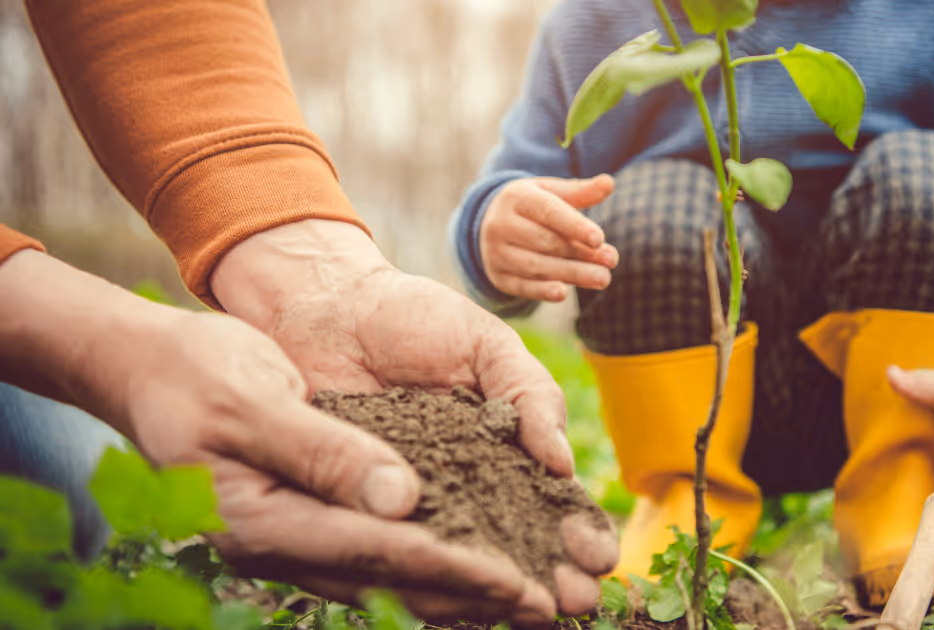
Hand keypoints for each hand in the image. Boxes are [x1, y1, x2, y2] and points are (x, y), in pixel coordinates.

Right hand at [0, 251, 557, 622]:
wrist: (149, 371)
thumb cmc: (195, 373)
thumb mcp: (255, 400)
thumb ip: (324, 452)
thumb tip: (401, 501)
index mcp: (263, 523)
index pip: (378, 554)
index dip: (454, 570)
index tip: (519, 583)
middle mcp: (280, 546)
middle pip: (391, 582)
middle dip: (471, 598)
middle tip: (544, 610)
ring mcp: (289, 541)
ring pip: (387, 578)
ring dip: (458, 592)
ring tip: (523, 603)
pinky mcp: (303, 523)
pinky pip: (374, 556)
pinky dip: (426, 564)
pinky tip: (469, 567)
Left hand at [211, 219, 617, 616]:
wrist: (326, 306)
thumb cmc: (413, 317)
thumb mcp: (485, 345)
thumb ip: (530, 396)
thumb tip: (563, 466)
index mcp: (505, 447)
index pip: (551, 501)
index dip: (578, 530)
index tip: (599, 556)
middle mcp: (464, 486)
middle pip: (517, 544)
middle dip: (551, 575)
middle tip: (575, 602)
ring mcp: (413, 503)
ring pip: (463, 559)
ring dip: (498, 589)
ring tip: (532, 614)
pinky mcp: (360, 511)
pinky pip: (394, 551)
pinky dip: (423, 577)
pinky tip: (454, 600)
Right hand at [481, 175, 618, 301]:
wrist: (490, 223)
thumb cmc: (532, 206)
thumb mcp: (551, 193)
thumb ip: (580, 192)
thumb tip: (609, 182)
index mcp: (516, 197)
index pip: (549, 212)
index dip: (575, 226)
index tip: (600, 239)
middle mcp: (501, 224)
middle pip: (546, 242)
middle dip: (581, 253)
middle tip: (611, 261)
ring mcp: (496, 252)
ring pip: (536, 266)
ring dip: (571, 274)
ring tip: (603, 278)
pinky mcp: (498, 276)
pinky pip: (521, 286)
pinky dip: (542, 291)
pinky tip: (563, 294)